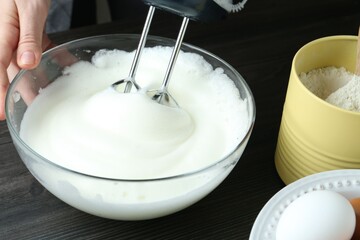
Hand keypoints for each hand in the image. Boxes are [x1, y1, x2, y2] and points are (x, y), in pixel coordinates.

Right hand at [0, 0, 51, 119]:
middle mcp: (7, 38)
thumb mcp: (28, 10)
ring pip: (25, 65)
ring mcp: (18, 37)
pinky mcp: (30, 34)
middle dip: (19, 92)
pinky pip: (39, 51)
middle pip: (11, 72)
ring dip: (37, 80)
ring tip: (48, 96)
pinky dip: (52, 60)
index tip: (0, 111)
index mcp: (1, 35)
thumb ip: (28, 37)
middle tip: (31, 110)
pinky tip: (64, 66)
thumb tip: (26, 63)